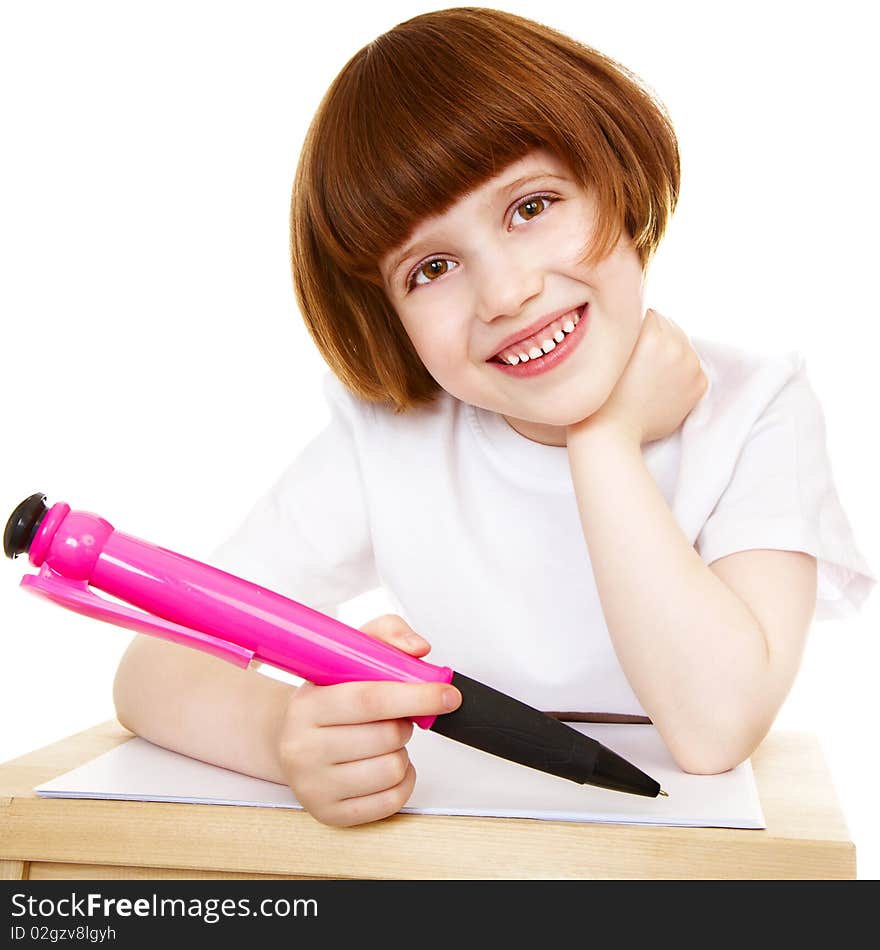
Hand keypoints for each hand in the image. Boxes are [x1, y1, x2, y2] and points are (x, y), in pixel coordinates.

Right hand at [276, 614, 459, 826]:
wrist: (292, 740)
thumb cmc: (329, 696)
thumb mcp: (349, 654)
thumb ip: (387, 635)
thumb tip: (418, 649)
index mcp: (306, 705)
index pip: (369, 699)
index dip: (415, 695)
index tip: (446, 694)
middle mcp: (302, 748)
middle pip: (386, 735)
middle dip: (406, 722)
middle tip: (396, 716)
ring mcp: (313, 785)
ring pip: (392, 769)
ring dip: (402, 751)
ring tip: (382, 740)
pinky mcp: (330, 813)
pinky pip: (392, 800)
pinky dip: (402, 779)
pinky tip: (384, 763)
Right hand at [577, 309, 707, 444]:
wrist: (611, 432)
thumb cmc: (600, 394)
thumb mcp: (607, 349)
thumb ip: (627, 329)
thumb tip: (642, 318)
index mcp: (651, 330)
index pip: (649, 313)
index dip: (636, 327)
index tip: (627, 342)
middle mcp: (675, 344)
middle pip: (669, 326)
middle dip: (656, 338)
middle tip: (637, 361)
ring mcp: (690, 365)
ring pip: (682, 346)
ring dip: (670, 354)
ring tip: (648, 375)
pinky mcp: (698, 385)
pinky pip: (693, 369)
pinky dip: (680, 375)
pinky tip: (661, 386)